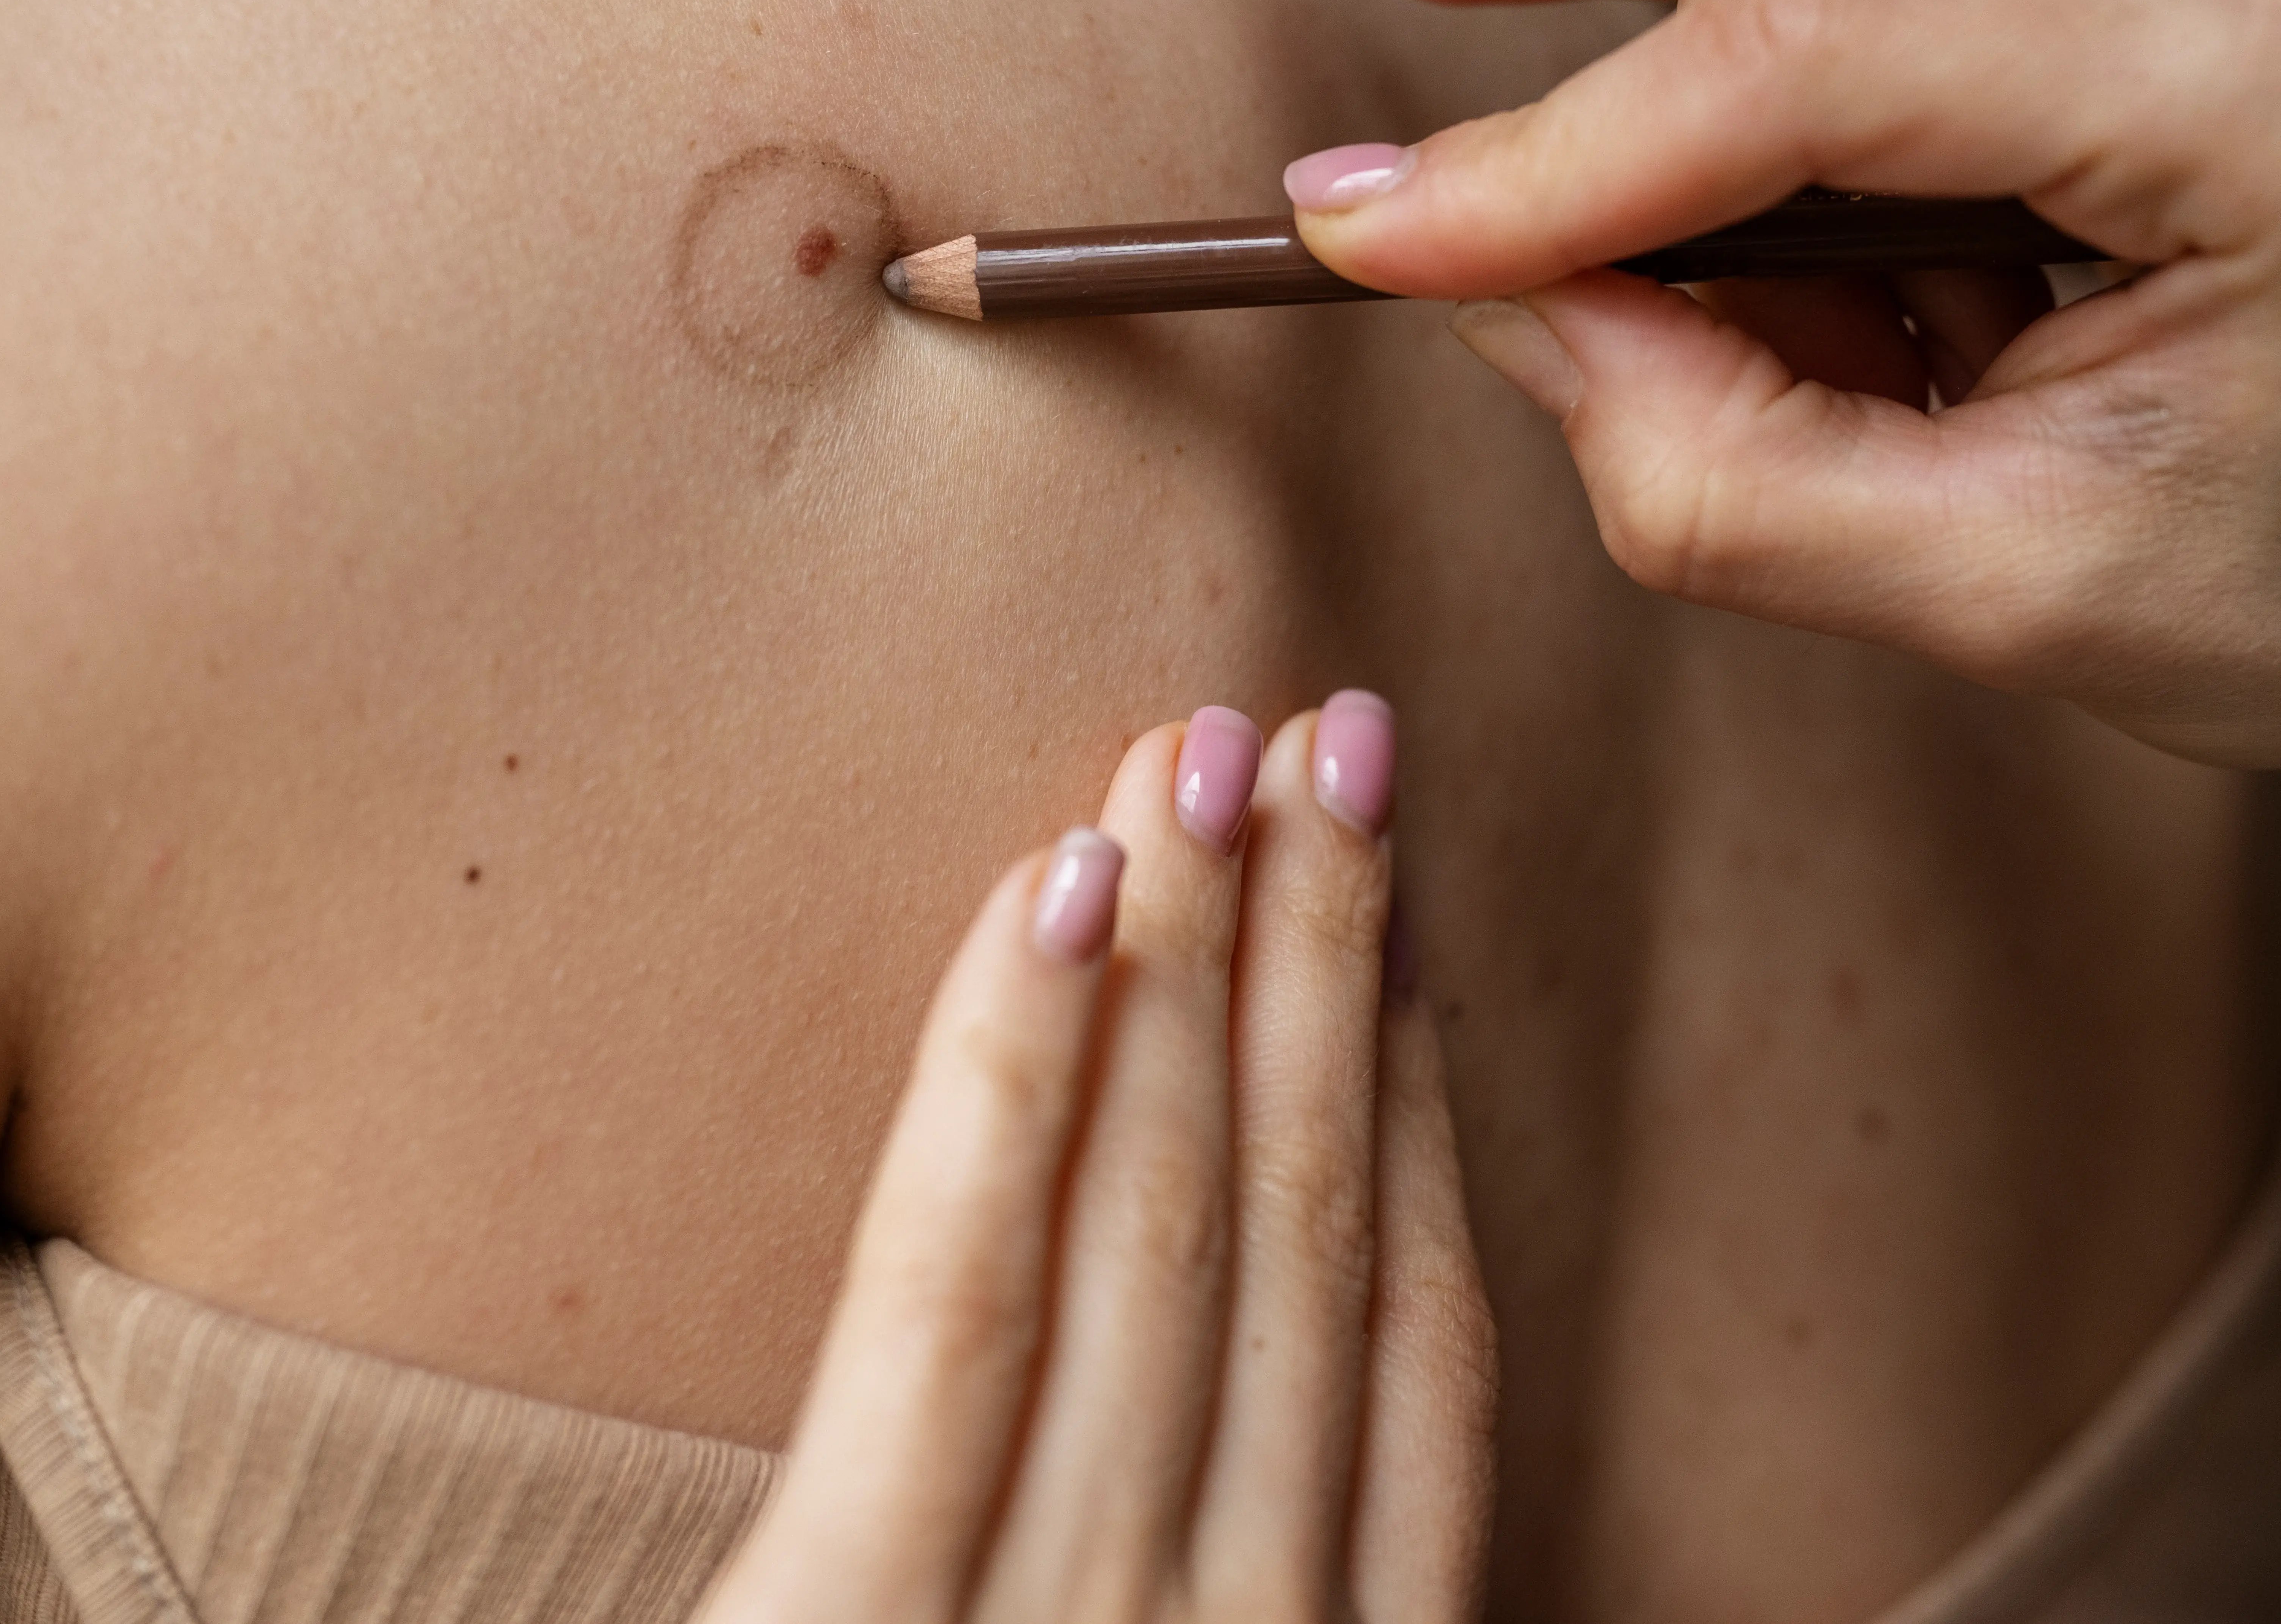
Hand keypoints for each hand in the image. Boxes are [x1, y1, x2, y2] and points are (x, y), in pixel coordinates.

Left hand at [696, 694, 1492, 1623]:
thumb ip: (1203, 1563)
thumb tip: (1241, 1393)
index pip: (1419, 1351)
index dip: (1413, 1107)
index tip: (1404, 917)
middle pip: (1306, 1235)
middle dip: (1327, 959)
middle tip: (1331, 743)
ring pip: (1168, 1223)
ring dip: (1199, 957)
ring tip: (1201, 755)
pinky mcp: (862, 1622)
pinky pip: (958, 1297)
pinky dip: (1018, 1078)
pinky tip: (1058, 889)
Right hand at [1294, 0, 2280, 835]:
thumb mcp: (2024, 598)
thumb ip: (1726, 469)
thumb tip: (1497, 307)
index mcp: (2277, 75)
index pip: (1807, 64)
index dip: (1545, 165)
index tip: (1349, 242)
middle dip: (1623, 179)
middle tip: (1586, 366)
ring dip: (1687, 126)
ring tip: (1774, 323)